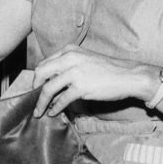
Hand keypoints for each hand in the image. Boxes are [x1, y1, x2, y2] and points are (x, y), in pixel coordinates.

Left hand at [30, 46, 151, 116]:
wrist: (129, 76)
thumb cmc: (109, 70)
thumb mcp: (86, 61)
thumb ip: (69, 67)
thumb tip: (53, 82)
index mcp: (70, 50)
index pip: (45, 63)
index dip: (38, 77)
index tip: (37, 87)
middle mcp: (70, 58)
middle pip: (41, 73)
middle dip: (35, 88)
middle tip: (34, 99)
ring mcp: (75, 72)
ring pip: (48, 89)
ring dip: (41, 102)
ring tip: (39, 111)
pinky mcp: (81, 87)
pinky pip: (61, 100)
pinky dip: (55, 108)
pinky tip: (53, 113)